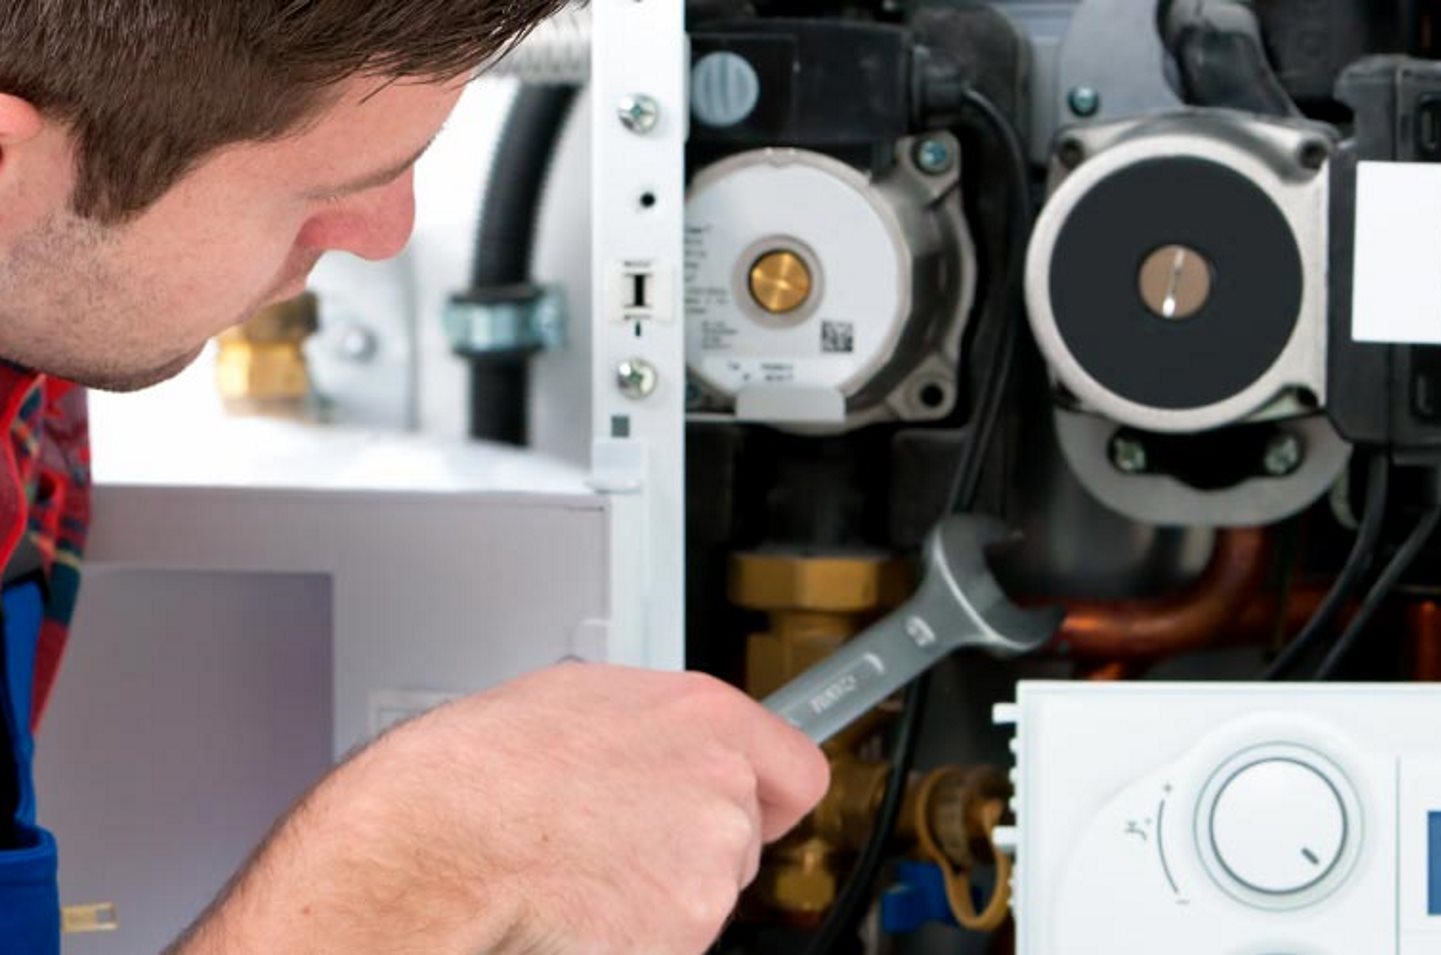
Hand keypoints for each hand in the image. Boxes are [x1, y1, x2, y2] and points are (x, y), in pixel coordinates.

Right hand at [173, 665, 828, 954]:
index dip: (768, 793)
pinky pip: (674, 938)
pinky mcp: (685, 930)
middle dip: (694, 843)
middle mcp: (719, 783)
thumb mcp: (569, 703)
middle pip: (742, 834)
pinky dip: (640, 933)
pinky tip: (582, 907)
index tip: (772, 802)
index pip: (798, 766)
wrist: (430, 845)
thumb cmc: (474, 776)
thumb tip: (658, 738)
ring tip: (581, 867)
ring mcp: (707, 862)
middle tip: (615, 838)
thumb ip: (646, 724)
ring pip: (705, 891)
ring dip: (660, 890)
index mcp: (698, 714)